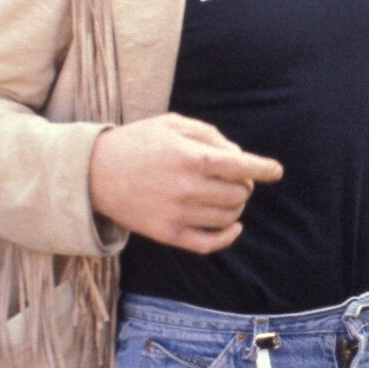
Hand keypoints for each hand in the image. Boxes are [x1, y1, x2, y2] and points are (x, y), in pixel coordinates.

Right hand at [89, 114, 283, 253]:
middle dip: (243, 184)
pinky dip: (228, 236)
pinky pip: (210, 243)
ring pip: (229, 216)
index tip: (275, 171)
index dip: (263, 169)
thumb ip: (210, 135)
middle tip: (233, 178)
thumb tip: (240, 156)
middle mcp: (186, 187)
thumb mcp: (172, 123)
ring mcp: (177, 213)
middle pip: (239, 193)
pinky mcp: (168, 234)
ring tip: (224, 195)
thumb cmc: (138, 143)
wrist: (93, 174)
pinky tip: (233, 225)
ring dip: (235, 206)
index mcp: (189, 156)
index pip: (240, 165)